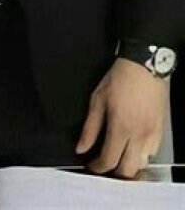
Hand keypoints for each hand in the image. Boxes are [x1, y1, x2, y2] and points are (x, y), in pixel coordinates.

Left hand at [76, 57, 167, 177]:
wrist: (144, 67)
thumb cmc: (120, 79)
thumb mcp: (98, 99)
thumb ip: (90, 128)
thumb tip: (81, 147)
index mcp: (121, 127)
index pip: (109, 160)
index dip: (97, 167)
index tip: (91, 165)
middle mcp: (139, 136)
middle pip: (128, 170)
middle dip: (114, 172)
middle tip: (103, 164)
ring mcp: (152, 135)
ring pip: (142, 165)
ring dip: (129, 166)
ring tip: (118, 158)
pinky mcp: (159, 132)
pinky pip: (152, 154)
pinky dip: (141, 156)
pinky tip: (132, 148)